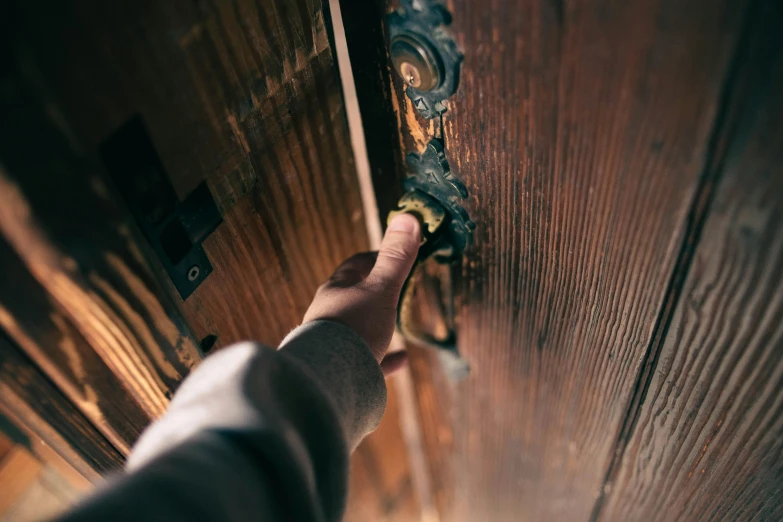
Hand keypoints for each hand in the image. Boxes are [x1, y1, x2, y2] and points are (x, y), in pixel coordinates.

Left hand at [303, 214, 420, 375]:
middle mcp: (330, 316)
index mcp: (336, 292)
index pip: (355, 267)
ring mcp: (335, 345)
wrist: (329, 380)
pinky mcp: (344, 371)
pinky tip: (402, 360)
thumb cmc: (352, 329)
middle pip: (353, 297)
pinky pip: (367, 362)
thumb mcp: (380, 289)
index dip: (375, 258)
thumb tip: (408, 218)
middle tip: (396, 289)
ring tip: (396, 323)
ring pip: (357, 330)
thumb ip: (395, 258)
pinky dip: (386, 358)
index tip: (394, 256)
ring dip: (377, 325)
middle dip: (374, 292)